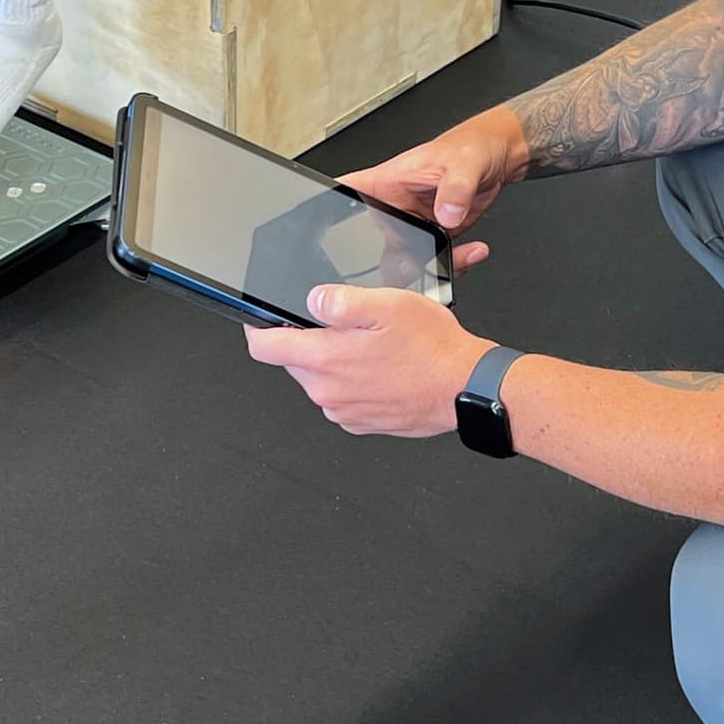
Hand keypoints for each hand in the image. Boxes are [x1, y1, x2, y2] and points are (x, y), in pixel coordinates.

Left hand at [245, 285, 491, 437]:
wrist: (465, 388)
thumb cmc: (433, 349)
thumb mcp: (387, 304)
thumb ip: (340, 300)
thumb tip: (313, 300)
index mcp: (325, 360)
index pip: (264, 348)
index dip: (258, 328)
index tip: (261, 319)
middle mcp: (328, 392)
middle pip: (294, 361)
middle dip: (309, 340)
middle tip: (347, 325)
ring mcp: (345, 411)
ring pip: (321, 378)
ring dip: (336, 361)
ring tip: (374, 346)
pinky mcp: (362, 422)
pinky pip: (344, 396)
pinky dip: (355, 381)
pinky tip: (384, 368)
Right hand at [338, 108, 524, 273]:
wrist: (494, 161)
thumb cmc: (469, 150)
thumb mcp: (462, 164)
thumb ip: (454, 189)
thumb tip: (447, 214)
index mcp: (385, 183)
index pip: (344, 195)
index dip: (325, 214)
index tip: (319, 235)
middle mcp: (393, 209)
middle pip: (365, 244)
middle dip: (381, 263)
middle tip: (406, 264)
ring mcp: (412, 228)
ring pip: (402, 262)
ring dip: (425, 269)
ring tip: (450, 260)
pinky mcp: (432, 240)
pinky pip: (433, 263)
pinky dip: (452, 266)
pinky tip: (470, 254)